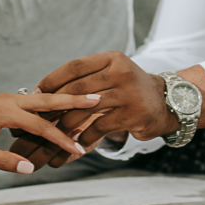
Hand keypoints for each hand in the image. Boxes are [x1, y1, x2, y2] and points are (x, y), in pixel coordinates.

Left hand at [0, 91, 101, 172]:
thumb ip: (3, 160)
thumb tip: (30, 169)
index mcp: (4, 111)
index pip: (40, 125)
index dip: (60, 138)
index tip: (78, 149)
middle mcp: (11, 99)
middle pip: (48, 99)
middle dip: (74, 99)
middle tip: (98, 97)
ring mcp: (11, 97)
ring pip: (44, 97)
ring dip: (66, 99)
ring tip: (89, 99)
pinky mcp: (9, 100)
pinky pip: (35, 101)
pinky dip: (53, 102)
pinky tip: (66, 107)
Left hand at [10, 52, 171, 169]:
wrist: (167, 103)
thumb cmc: (129, 89)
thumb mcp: (112, 74)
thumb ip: (86, 79)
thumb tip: (44, 91)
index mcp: (111, 58)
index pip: (75, 66)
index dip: (53, 79)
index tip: (36, 92)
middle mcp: (120, 72)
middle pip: (77, 89)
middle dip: (54, 105)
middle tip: (38, 118)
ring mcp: (128, 93)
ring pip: (85, 110)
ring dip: (65, 126)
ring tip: (51, 136)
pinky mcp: (133, 115)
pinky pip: (100, 127)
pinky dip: (84, 138)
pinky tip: (74, 146)